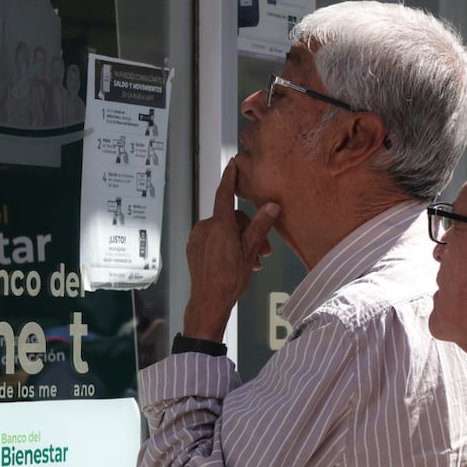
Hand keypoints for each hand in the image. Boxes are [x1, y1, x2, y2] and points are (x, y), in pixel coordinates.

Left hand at [183, 159, 278, 340]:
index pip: (224, 193)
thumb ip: (260, 226)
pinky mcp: (194, 248)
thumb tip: (272, 206)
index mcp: (219, 225)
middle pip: (231, 219)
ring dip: (240, 242)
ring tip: (253, 262)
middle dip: (248, 231)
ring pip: (224, 231)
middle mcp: (205, 227)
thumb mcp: (250, 251)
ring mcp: (197, 238)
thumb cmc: (230, 279)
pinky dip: (226, 246)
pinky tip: (237, 262)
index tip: (233, 164)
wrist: (208, 302)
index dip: (230, 178)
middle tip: (264, 251)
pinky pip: (213, 240)